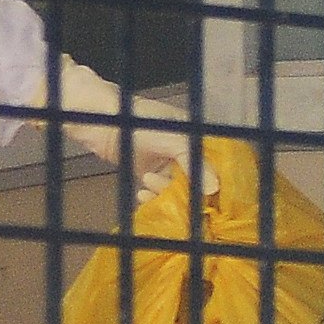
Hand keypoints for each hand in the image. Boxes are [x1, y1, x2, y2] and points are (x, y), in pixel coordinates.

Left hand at [49, 59, 216, 195]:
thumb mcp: (175, 141)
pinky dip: (153, 197)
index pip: (217, 168)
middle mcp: (188, 154)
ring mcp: (169, 165)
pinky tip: (142, 194)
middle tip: (174, 196)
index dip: (215, 184)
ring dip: (163, 191)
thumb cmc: (143, 122)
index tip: (211, 200)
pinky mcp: (152, 174)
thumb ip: (195, 163)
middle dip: (185, 192)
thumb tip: (214, 188)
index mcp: (200, 141)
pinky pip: (159, 193)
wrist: (106, 123)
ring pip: (176, 191)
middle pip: (197, 183)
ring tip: (148, 179)